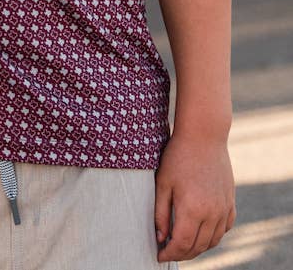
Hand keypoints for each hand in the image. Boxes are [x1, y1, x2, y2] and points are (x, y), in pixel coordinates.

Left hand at [154, 133, 234, 261]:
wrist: (204, 135)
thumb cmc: (178, 156)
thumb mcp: (163, 183)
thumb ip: (161, 213)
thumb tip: (161, 238)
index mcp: (192, 209)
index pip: (182, 244)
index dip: (170, 253)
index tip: (160, 255)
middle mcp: (212, 213)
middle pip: (198, 246)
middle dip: (182, 253)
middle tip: (168, 251)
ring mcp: (224, 208)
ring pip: (213, 240)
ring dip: (198, 247)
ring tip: (183, 244)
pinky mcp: (230, 201)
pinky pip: (225, 228)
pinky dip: (213, 236)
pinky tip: (202, 232)